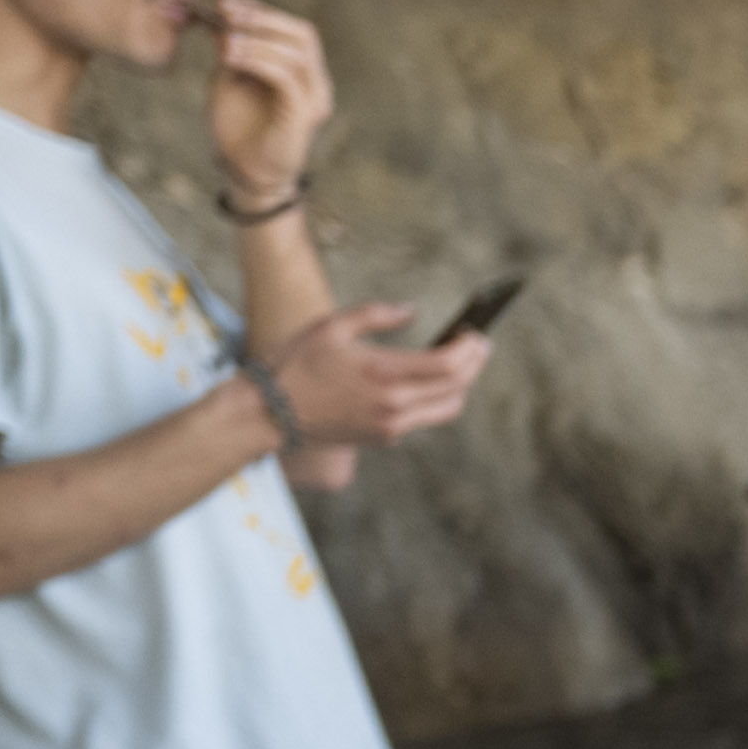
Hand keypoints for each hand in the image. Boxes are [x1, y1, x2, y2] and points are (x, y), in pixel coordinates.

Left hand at [201, 0, 333, 200]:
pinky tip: (231, 58)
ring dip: (257, 40)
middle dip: (262, 18)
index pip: (292, 29)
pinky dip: (258, 61)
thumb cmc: (238, 125)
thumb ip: (230, 51)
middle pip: (303, 34)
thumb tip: (219, 19)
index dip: (260, 11)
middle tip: (227, 13)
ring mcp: (314, 99)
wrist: (245, 169)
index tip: (226, 4)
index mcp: (302, 71)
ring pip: (296, 53)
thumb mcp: (228, 78)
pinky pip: (286, 78)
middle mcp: (316, 82)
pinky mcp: (302, 115)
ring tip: (225, 40)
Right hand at [264, 302, 484, 449]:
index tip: (475, 334)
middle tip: (478, 345)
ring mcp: (391, 426)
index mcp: (382, 374)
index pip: (448, 366)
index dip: (470, 350)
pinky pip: (424, 419)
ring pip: (447, 409)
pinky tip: (431, 381)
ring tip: (461, 363)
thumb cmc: (295, 363)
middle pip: (456, 388)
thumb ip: (376, 315)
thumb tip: (412, 310)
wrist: (269, 411)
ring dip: (461, 386)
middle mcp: (393, 405)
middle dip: (474, 364)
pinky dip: (437, 400)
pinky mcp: (384, 438)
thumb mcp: (331, 326)